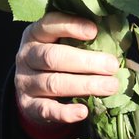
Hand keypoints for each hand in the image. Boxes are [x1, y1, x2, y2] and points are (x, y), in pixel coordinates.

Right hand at [15, 11, 120, 130]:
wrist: (31, 93)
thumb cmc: (56, 62)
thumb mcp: (60, 44)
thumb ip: (79, 41)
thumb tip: (114, 40)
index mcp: (34, 35)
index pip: (48, 25)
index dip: (70, 26)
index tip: (94, 31)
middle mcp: (26, 57)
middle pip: (52, 57)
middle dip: (85, 62)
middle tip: (112, 66)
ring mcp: (24, 82)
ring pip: (53, 83)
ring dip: (84, 85)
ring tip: (110, 86)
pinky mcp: (28, 106)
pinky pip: (46, 110)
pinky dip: (65, 112)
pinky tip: (83, 112)